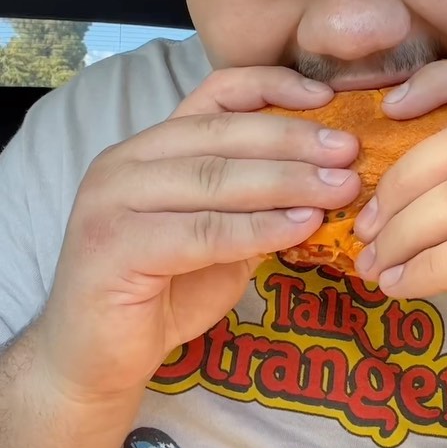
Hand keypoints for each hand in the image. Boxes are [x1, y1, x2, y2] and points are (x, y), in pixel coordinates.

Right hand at [39, 69, 358, 402]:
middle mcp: (125, 161)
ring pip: (214, 178)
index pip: (214, 94)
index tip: (328, 98)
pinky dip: (257, 228)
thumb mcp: (222, 237)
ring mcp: (112, 200)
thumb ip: (257, 203)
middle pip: (222, 134)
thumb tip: (331, 176)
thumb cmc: (164, 293)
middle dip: (294, 141)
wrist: (96, 360)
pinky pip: (201, 231)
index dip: (272, 88)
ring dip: (286, 181)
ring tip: (340, 188)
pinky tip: (301, 227)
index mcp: (151, 147)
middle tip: (350, 152)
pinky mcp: (112, 246)